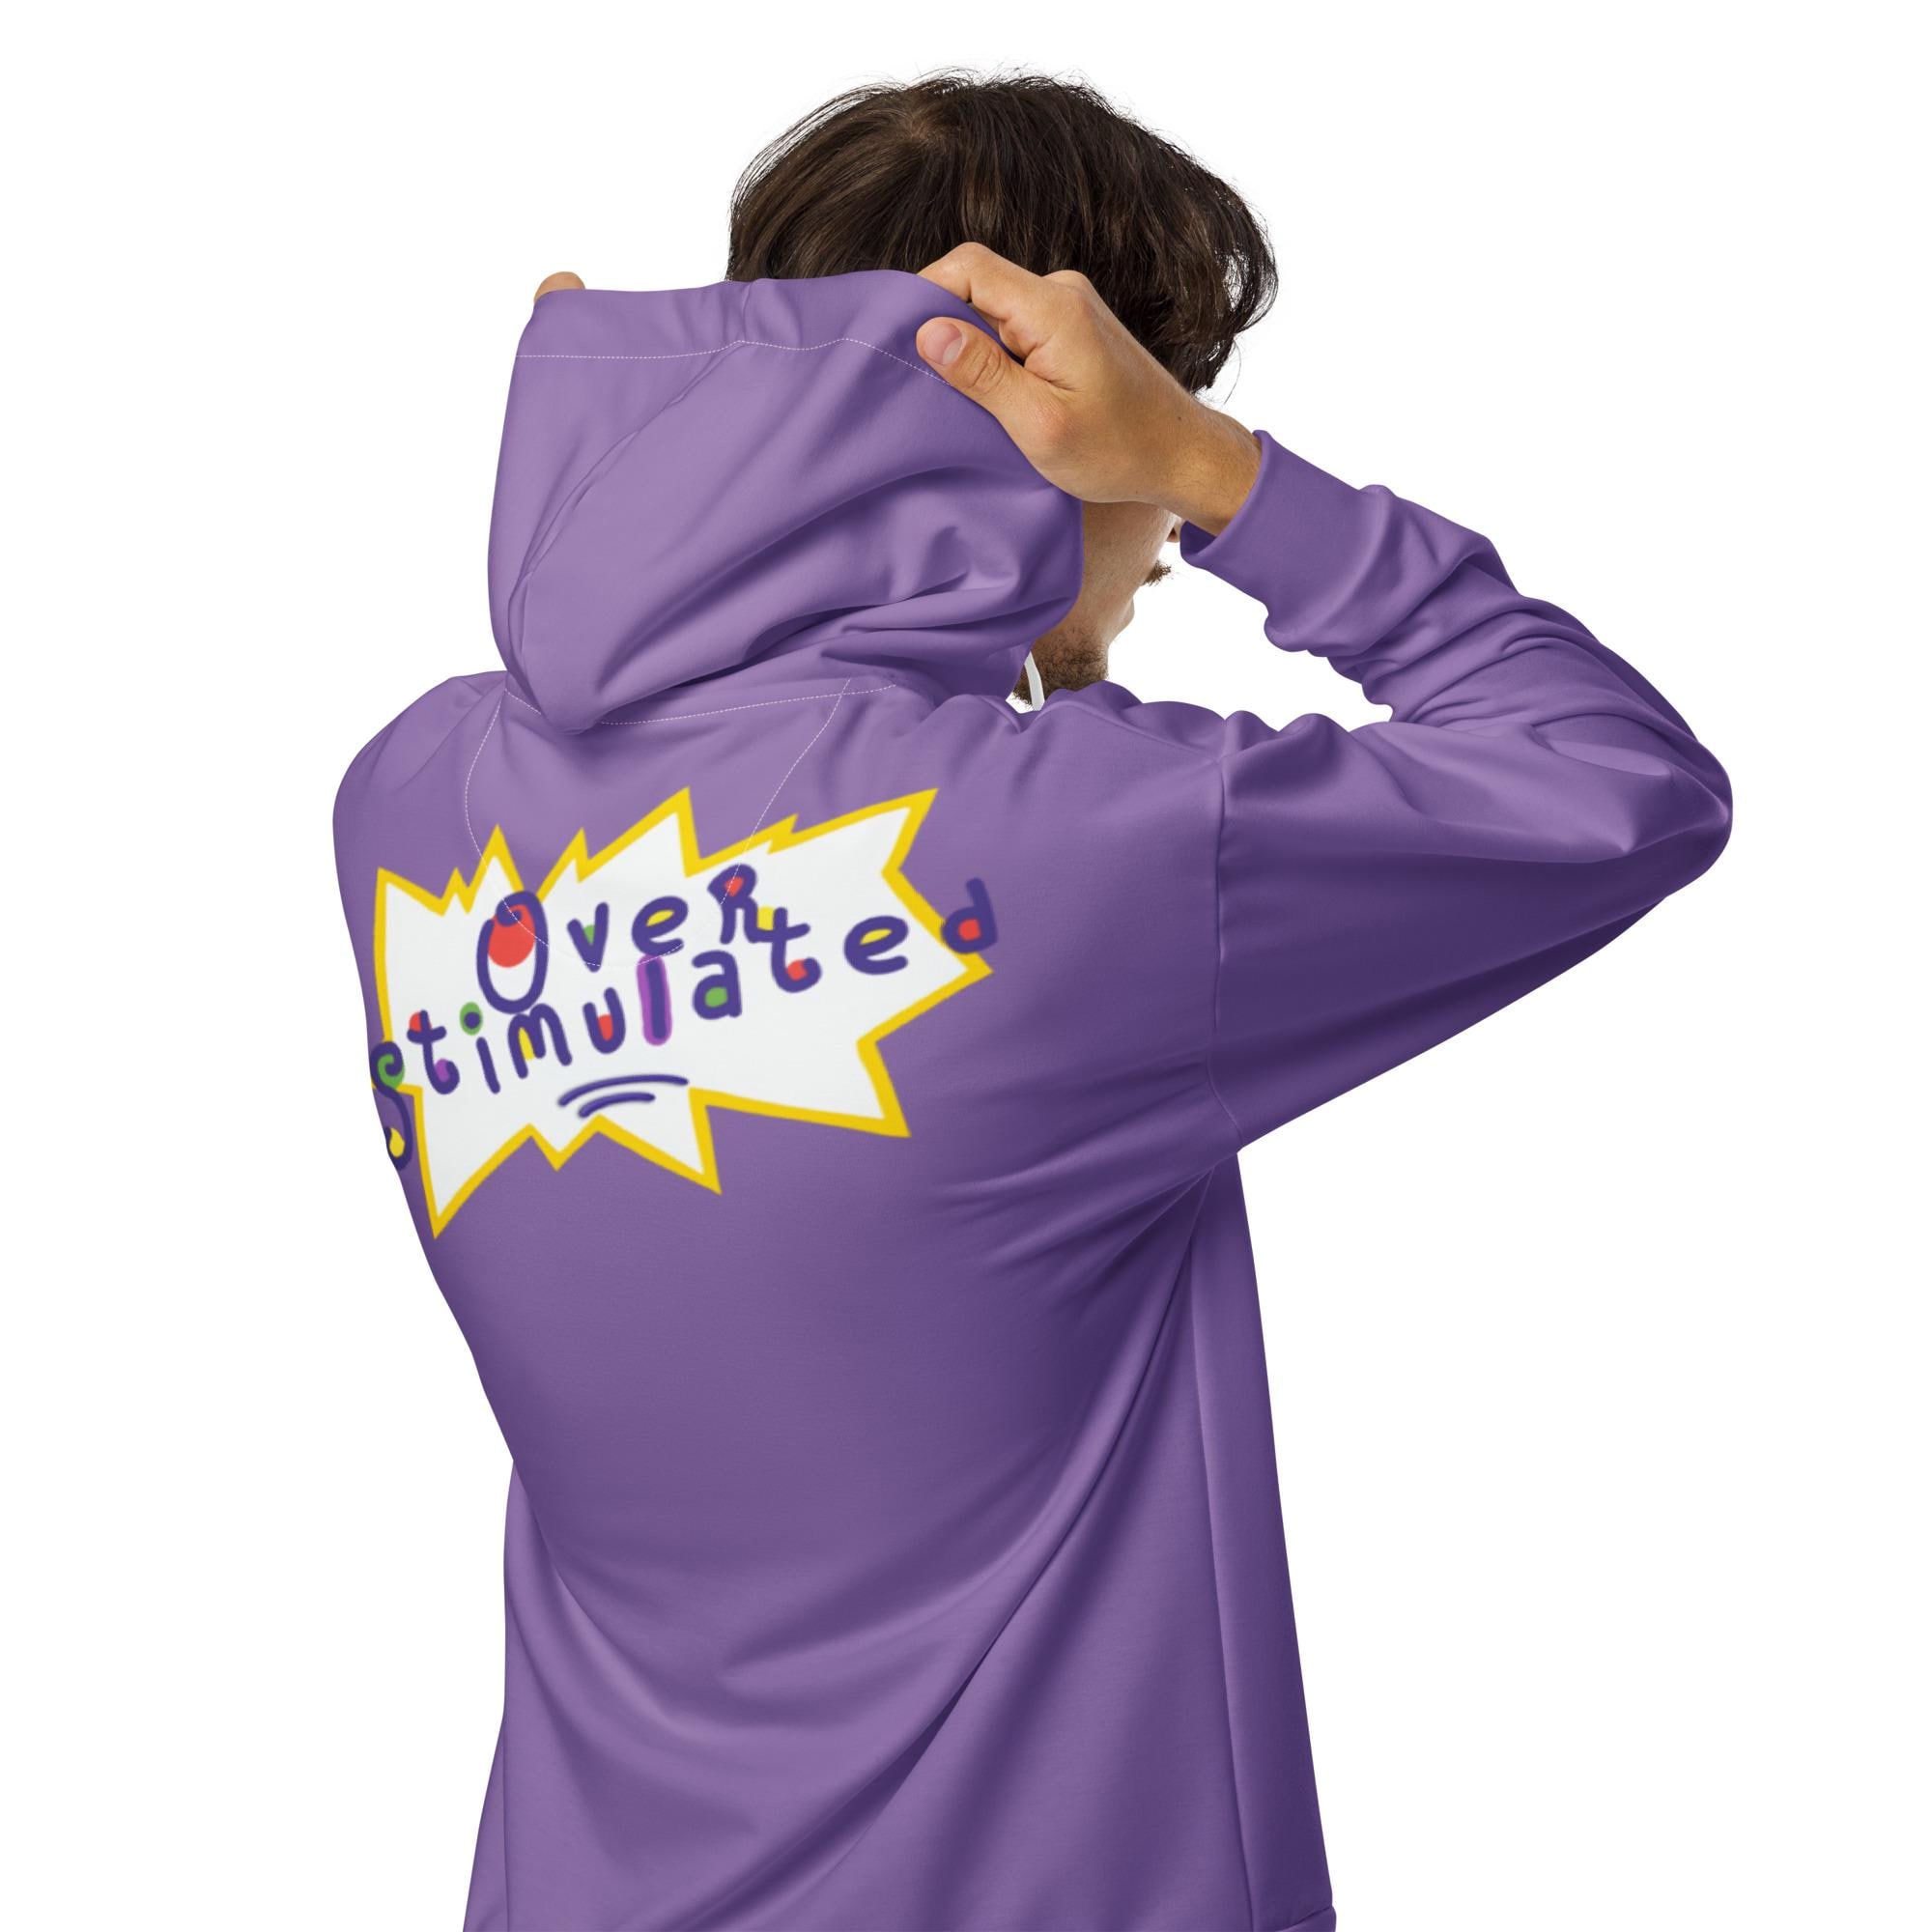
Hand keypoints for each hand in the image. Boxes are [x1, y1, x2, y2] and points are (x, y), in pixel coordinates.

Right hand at [915, 244, 1259, 533]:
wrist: (1182, 455)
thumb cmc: (1118, 450)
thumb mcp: (1040, 424)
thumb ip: (982, 375)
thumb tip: (927, 332)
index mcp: (1053, 308)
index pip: (967, 266)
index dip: (922, 295)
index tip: (901, 345)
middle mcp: (1062, 292)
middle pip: (976, 284)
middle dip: (943, 328)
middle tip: (927, 384)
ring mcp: (1069, 307)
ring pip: (993, 308)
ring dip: (970, 348)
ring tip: (965, 400)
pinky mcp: (1072, 328)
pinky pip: (1015, 325)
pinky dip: (995, 356)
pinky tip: (996, 397)